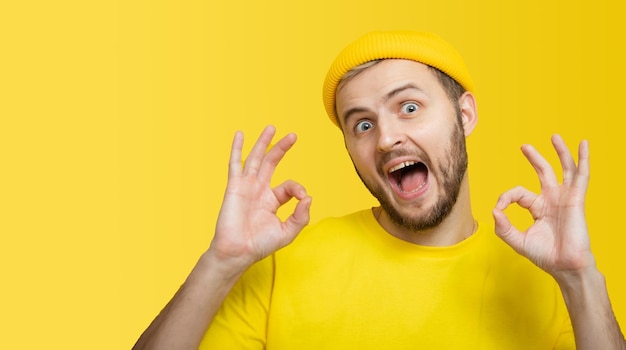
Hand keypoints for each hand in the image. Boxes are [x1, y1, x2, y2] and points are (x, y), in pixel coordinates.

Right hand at [209, 126, 311, 273]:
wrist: (238, 252)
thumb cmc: (260, 245)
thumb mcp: (287, 232)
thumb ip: (300, 216)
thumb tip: (308, 197)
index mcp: (272, 201)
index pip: (288, 186)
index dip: (298, 189)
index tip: (302, 198)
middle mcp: (259, 190)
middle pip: (271, 163)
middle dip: (281, 149)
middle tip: (293, 136)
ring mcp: (246, 187)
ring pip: (255, 159)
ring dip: (263, 143)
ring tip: (271, 128)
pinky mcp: (235, 187)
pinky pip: (235, 164)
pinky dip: (237, 149)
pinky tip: (239, 134)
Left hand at [492, 135, 593, 279]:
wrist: (564, 266)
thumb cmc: (544, 256)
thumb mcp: (517, 241)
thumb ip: (503, 227)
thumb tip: (495, 210)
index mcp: (537, 208)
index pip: (518, 193)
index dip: (506, 197)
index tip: (499, 208)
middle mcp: (551, 200)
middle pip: (543, 172)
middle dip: (534, 158)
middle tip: (524, 146)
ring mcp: (564, 198)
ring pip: (563, 169)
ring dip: (560, 152)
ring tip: (554, 136)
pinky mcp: (576, 199)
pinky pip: (581, 176)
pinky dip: (582, 159)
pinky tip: (584, 144)